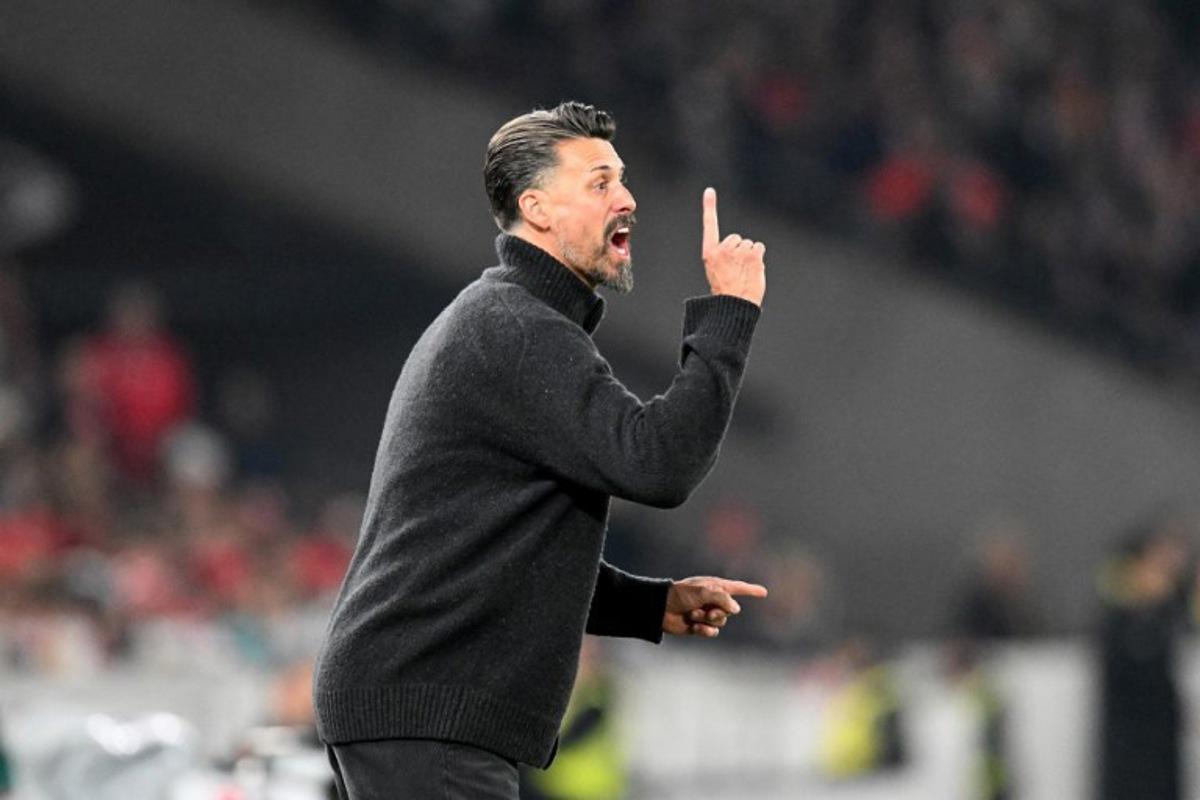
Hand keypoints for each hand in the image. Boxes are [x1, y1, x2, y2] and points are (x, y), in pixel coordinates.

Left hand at [663, 576, 768, 637]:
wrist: (660, 608)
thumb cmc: (680, 595)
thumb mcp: (704, 592)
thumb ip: (723, 598)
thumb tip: (736, 609)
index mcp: (714, 587)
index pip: (737, 588)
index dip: (751, 590)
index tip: (764, 592)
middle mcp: (713, 600)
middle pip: (729, 610)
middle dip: (718, 612)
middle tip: (704, 609)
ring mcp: (706, 613)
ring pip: (721, 622)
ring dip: (707, 620)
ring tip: (692, 615)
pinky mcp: (699, 626)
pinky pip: (712, 632)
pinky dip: (704, 630)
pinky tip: (693, 627)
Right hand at [702, 187, 765, 306]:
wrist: (735, 306)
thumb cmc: (727, 294)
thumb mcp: (717, 273)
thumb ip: (725, 257)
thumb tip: (742, 248)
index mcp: (710, 253)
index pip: (709, 225)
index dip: (709, 207)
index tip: (709, 191)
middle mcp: (723, 249)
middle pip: (737, 239)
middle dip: (739, 251)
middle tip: (736, 270)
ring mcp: (738, 250)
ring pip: (749, 245)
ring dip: (750, 256)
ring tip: (744, 273)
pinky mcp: (753, 253)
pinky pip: (759, 248)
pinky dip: (759, 257)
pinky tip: (753, 269)